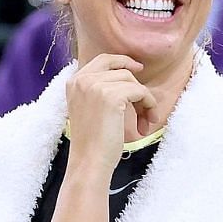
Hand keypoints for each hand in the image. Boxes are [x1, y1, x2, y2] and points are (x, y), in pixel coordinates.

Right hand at [65, 54, 159, 169]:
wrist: (89, 161)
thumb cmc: (92, 142)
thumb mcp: (89, 108)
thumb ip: (98, 90)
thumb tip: (126, 76)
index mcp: (74, 81)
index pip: (103, 60)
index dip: (123, 61)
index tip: (138, 68)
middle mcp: (82, 79)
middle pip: (121, 69)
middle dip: (137, 85)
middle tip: (148, 102)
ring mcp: (95, 86)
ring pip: (132, 82)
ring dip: (144, 101)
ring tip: (144, 122)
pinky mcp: (111, 95)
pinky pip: (140, 92)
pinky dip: (148, 106)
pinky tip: (145, 124)